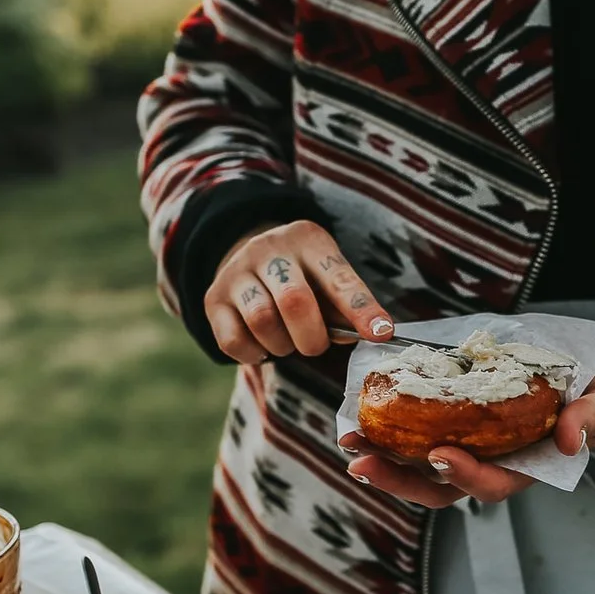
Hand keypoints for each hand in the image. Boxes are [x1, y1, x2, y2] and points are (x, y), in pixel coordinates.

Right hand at [205, 221, 391, 362]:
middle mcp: (268, 248)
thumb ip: (345, 306)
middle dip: (313, 337)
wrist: (248, 258)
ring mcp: (236, 271)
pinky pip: (233, 340)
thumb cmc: (302, 277)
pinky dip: (254, 354)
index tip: (381, 333)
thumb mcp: (327, 277)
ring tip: (288, 341)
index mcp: (308, 239)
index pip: (338, 277)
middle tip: (316, 345)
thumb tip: (370, 334)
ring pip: (261, 321)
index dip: (360, 308)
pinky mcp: (213, 298)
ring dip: (282, 346)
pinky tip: (263, 344)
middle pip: (294, 301)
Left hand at [336, 346, 594, 507]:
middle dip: (401, 478)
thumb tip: (569, 438)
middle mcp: (499, 461)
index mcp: (534, 466)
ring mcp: (479, 443)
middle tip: (361, 460)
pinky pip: (424, 430)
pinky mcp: (465, 418)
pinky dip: (393, 427)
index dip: (467, 475)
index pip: (495, 483)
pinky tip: (365, 413)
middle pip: (444, 486)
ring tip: (350, 442)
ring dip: (385, 457)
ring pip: (424, 465)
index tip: (441, 455)